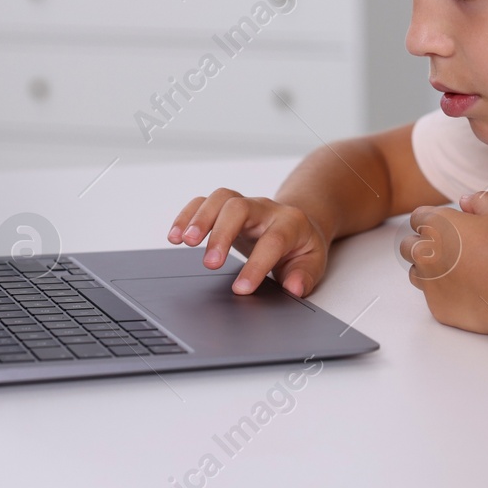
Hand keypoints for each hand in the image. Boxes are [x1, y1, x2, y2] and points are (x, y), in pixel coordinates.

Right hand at [168, 188, 329, 296]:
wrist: (299, 223)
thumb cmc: (302, 246)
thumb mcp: (313, 263)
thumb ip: (304, 277)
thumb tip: (293, 288)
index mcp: (290, 223)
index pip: (272, 241)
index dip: (256, 265)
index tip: (241, 289)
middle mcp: (265, 209)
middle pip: (240, 208)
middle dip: (222, 234)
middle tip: (210, 263)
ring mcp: (244, 205)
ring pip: (219, 198)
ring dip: (199, 219)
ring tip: (183, 242)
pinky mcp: (225, 207)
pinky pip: (203, 202)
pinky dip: (186, 216)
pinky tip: (174, 235)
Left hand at [401, 191, 487, 334]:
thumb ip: (480, 200)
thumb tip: (466, 201)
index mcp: (436, 225)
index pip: (418, 217)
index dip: (432, 220)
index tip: (445, 226)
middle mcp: (425, 252)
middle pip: (409, 245)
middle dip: (424, 245)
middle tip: (447, 248)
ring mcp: (428, 281)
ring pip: (416, 273)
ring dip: (428, 270)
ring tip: (454, 270)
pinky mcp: (437, 306)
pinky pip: (433, 297)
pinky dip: (444, 293)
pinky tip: (464, 291)